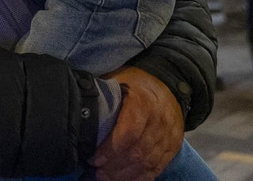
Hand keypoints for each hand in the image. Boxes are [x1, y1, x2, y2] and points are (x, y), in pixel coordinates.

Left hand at [92, 66, 184, 180]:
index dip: (111, 149)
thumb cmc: (135, 84)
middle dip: (115, 166)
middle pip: (138, 152)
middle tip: (98, 172)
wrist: (168, 84)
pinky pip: (158, 167)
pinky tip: (125, 179)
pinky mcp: (173, 146)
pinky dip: (141, 177)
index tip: (95, 159)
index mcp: (143, 101)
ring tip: (107, 177)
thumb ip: (104, 97)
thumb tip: (79, 112)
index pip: (129, 132)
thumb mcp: (119, 81)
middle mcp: (159, 120)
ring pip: (148, 163)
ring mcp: (168, 135)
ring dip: (125, 174)